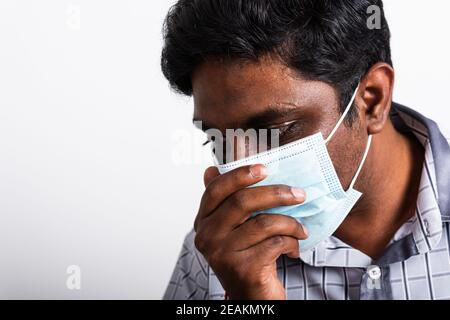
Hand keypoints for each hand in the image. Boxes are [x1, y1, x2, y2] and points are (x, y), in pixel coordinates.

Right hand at [194, 164, 307, 299]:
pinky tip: (295, 248)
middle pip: (242, 202)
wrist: (250, 296)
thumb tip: (211, 169)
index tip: (265, 168)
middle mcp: (207, 236)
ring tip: (302, 228)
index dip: (240, 175)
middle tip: (299, 193)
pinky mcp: (242, 269)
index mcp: (203, 221)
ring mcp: (222, 253)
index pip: (215, 190)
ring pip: (263, 223)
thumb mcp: (232, 228)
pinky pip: (275, 243)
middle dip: (276, 194)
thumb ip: (224, 200)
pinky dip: (292, 242)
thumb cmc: (245, 255)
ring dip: (291, 222)